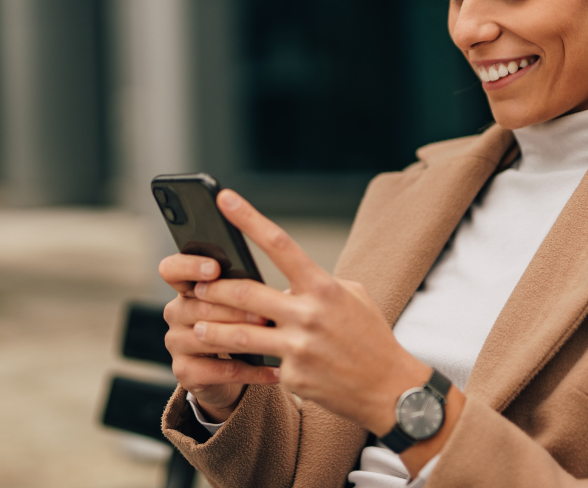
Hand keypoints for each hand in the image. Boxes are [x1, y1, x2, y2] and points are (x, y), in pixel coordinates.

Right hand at [159, 253, 279, 421]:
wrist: (228, 372)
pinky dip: (252, 371)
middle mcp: (176, 312)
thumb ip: (244, 289)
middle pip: (201, 307)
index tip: (215, 268)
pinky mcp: (184, 372)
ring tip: (272, 337)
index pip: (172, 269)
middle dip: (236, 310)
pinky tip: (276, 371)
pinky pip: (221, 370)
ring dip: (244, 338)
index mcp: (187, 287)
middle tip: (265, 313)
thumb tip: (273, 287)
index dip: (190, 266)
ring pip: (209, 338)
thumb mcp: (239, 302)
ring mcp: (176, 343)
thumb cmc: (238, 324)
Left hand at [190, 189, 429, 435]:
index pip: (280, 244)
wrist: (389, 388)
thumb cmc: (370, 336)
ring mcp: (299, 347)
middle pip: (247, 293)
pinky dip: (254, 362)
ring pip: (239, 334)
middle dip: (216, 289)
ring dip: (212, 329)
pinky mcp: (293, 376)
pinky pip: (263, 363)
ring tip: (198, 326)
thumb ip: (317, 284)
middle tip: (198, 287)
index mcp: (324, 287)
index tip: (225, 199)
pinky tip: (247, 366)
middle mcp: (309, 314)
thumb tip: (288, 281)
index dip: (249, 219)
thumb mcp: (352, 296)